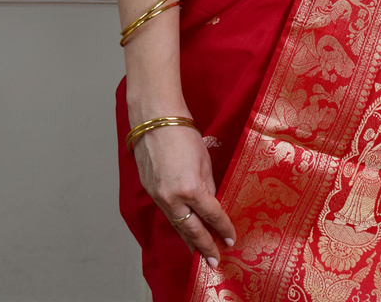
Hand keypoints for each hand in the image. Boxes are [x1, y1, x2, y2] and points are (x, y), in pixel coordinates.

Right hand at [133, 124, 235, 268]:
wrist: (155, 121)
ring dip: (189, 240)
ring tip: (199, 252)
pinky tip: (184, 230)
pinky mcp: (150, 192)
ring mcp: (158, 197)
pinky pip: (167, 213)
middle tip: (214, 260)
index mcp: (190, 188)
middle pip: (191, 229)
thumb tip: (212, 203)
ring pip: (177, 225)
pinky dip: (177, 224)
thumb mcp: (204, 161)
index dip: (222, 228)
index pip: (211, 216)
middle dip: (204, 246)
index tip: (230, 239)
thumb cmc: (183, 134)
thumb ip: (208, 185)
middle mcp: (172, 198)